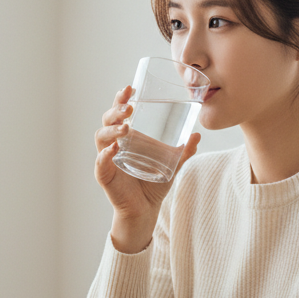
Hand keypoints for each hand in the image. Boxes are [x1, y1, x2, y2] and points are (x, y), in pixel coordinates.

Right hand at [94, 85, 200, 252]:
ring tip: (126, 127)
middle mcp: (113, 144)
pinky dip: (105, 155)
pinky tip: (114, 149)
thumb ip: (184, 151)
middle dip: (116, 111)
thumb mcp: (172, 164)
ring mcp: (107, 159)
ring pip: (101, 137)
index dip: (121, 98)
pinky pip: (101, 163)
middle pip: (107, 120)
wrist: (146, 209)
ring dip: (112, 130)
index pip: (119, 112)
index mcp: (126, 136)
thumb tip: (197, 134)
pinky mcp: (105, 176)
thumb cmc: (154, 183)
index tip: (130, 87)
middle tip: (129, 107)